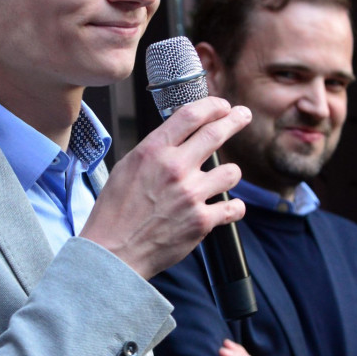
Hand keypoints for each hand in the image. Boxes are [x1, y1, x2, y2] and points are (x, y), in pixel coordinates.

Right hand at [79, 96, 250, 278]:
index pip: (190, 115)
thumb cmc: (115, 211)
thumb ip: (154, 151)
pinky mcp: (202, 221)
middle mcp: (174, 168)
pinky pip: (233, 207)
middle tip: (243, 115)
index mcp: (153, 151)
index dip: (212, 105)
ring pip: (231, 171)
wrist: (113, 250)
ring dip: (230, 173)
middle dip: (235, 120)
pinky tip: (227, 207)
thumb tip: (177, 138)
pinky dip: (233, 207)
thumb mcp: (126, 167)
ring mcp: (191, 194)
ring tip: (222, 178)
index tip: (222, 105)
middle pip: (216, 133)